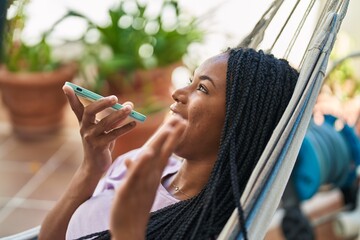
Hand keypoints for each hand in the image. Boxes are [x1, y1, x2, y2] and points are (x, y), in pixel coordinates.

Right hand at [63, 85, 135, 174]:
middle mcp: (84, 128)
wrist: (96, 166)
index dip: (71, 97)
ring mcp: (91, 138)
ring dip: (119, 114)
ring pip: (105, 123)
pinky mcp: (99, 146)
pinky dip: (125, 128)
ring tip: (130, 108)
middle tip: (115, 98)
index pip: (76, 107)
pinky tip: (134, 123)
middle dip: (102, 103)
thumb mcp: (107, 129)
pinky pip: (113, 135)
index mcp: (84, 122)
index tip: (66, 86)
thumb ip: (116, 117)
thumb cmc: (102, 143)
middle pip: (90, 112)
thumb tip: (130, 104)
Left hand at [110, 115, 186, 239]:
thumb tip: (131, 158)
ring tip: (170, 128)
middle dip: (171, 135)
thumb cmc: (132, 207)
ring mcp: (142, 183)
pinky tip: (148, 153)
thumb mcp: (135, 185)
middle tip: (181, 119)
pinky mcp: (130, 190)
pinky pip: (137, 176)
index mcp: (152, 175)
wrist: (129, 231)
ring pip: (152, 160)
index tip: (177, 123)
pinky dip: (142, 164)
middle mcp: (150, 177)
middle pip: (162, 152)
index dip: (169, 137)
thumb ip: (136, 170)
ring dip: (162, 144)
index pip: (162, 152)